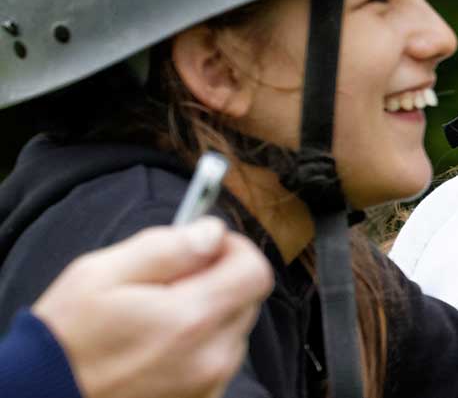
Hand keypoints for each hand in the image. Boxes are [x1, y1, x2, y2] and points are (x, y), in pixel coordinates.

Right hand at [32, 218, 273, 397]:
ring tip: (156, 318)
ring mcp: (211, 382)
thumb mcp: (100, 274)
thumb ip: (165, 248)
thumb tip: (212, 232)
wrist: (46, 393)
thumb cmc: (66, 336)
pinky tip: (159, 345)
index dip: (233, 250)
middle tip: (168, 283)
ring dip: (207, 314)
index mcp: (190, 319)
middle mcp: (211, 356)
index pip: (255, 272)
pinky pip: (219, 357)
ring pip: (233, 329)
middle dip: (216, 280)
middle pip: (247, 299)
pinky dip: (200, 344)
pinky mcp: (204, 397)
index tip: (205, 246)